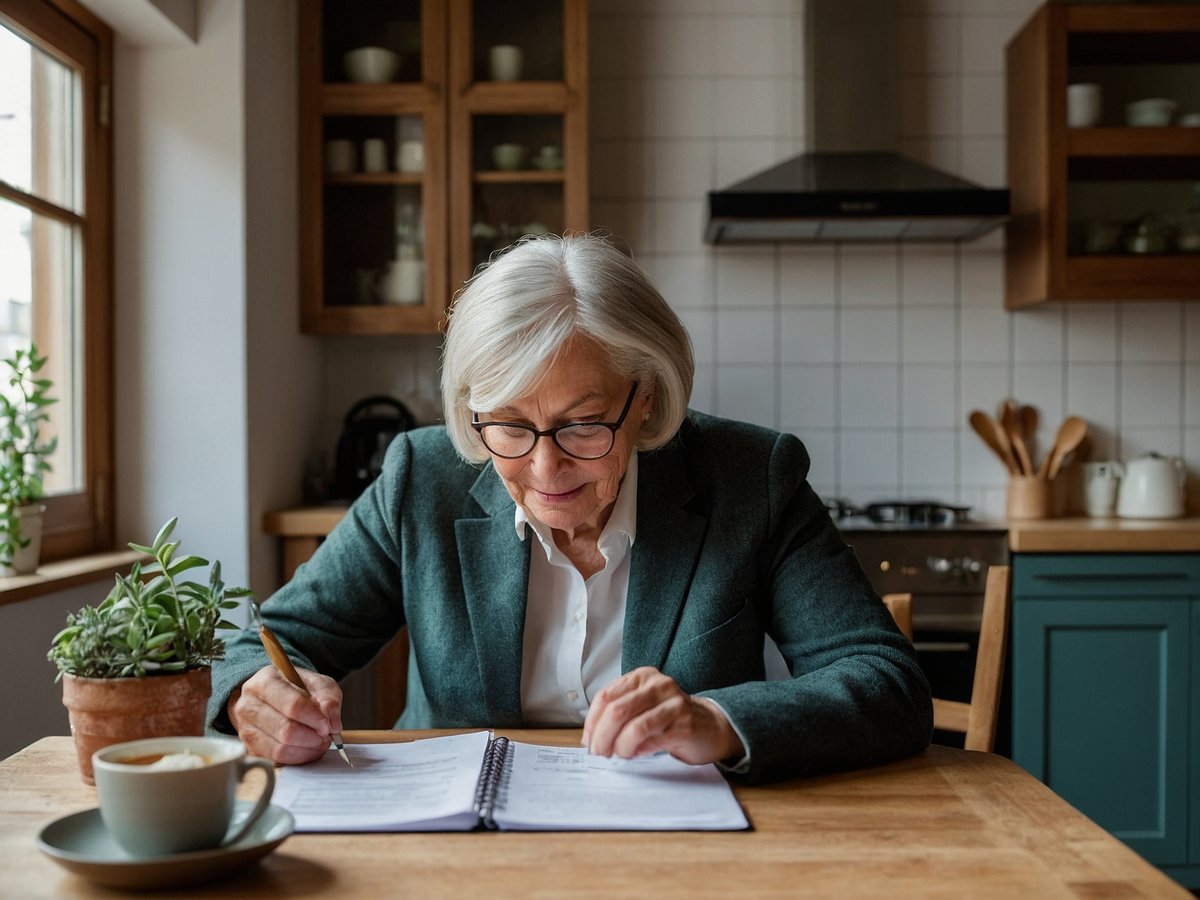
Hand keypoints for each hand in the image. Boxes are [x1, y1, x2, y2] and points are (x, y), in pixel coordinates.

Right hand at [227, 665, 343, 764]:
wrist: (273, 696)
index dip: (314, 719)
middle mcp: (248, 704)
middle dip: (312, 737)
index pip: (292, 705)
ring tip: (319, 743)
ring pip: (279, 748)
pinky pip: (275, 759)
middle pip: (284, 730)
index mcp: (265, 681)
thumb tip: (333, 724)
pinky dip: (297, 757)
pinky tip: (307, 749)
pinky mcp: (249, 747)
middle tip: (326, 736)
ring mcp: (245, 727)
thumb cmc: (296, 688)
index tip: (328, 726)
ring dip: (306, 749)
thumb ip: (329, 700)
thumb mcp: (318, 684)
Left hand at [581, 666, 743, 765]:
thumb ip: (618, 714)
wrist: (711, 726)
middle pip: (616, 710)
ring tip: (619, 754)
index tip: (588, 739)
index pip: (606, 696)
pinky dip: (638, 749)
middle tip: (599, 752)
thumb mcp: (642, 706)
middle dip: (601, 736)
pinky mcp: (684, 725)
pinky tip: (637, 753)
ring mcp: (673, 703)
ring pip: (633, 726)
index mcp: (643, 677)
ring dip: (619, 746)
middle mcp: (658, 685)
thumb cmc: (670, 718)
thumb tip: (590, 737)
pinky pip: (652, 739)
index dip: (592, 721)